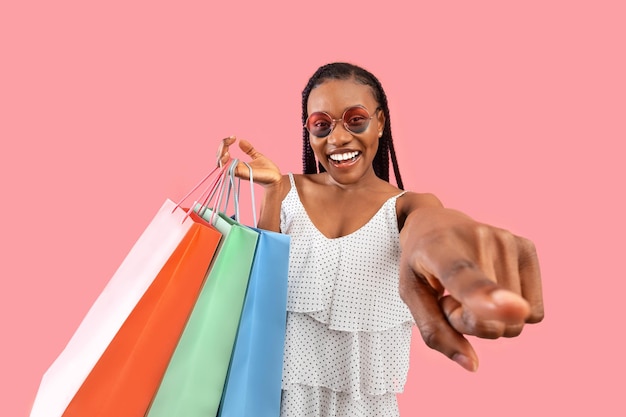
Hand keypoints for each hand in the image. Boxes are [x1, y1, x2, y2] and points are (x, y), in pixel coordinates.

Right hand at [217, 136, 281, 186]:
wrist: (276, 178)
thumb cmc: (267, 170)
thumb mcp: (257, 156)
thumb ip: (248, 149)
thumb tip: (240, 141)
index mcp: (237, 164)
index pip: (224, 154)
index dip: (225, 143)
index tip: (233, 137)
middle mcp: (235, 168)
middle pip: (219, 159)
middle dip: (222, 147)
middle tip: (230, 139)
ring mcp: (238, 171)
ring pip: (221, 165)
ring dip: (221, 156)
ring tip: (227, 149)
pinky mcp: (242, 174)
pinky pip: (229, 170)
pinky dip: (225, 163)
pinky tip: (228, 154)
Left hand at [398, 207, 543, 370]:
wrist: (433, 222)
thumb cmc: (419, 263)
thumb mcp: (410, 295)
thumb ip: (435, 332)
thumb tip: (473, 365)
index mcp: (439, 249)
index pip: (464, 276)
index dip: (486, 296)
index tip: (511, 308)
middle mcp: (477, 238)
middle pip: (492, 323)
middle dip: (470, 323)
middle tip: (450, 296)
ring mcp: (507, 239)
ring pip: (515, 322)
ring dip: (489, 317)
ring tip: (467, 288)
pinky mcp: (528, 247)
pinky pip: (534, 312)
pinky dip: (511, 311)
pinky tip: (490, 285)